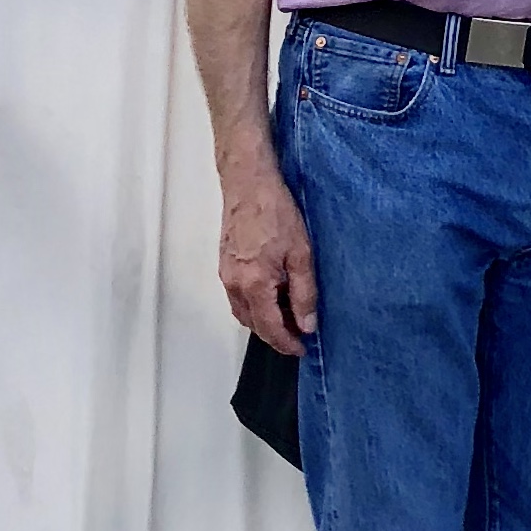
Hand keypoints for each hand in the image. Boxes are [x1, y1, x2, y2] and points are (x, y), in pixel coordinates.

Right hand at [219, 162, 316, 355]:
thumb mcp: (301, 253)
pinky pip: (236, 296)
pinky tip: (271, 293)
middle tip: (299, 333)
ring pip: (242, 311)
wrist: (248, 182)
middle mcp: (234, 284)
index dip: (287, 343)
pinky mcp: (224, 263)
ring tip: (287, 315)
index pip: (270, 328)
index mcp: (254, 284)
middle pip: (253, 324)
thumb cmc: (275, 211)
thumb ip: (304, 293)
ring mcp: (225, 274)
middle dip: (274, 334)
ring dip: (263, 320)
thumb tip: (307, 324)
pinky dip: (253, 304)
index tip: (302, 348)